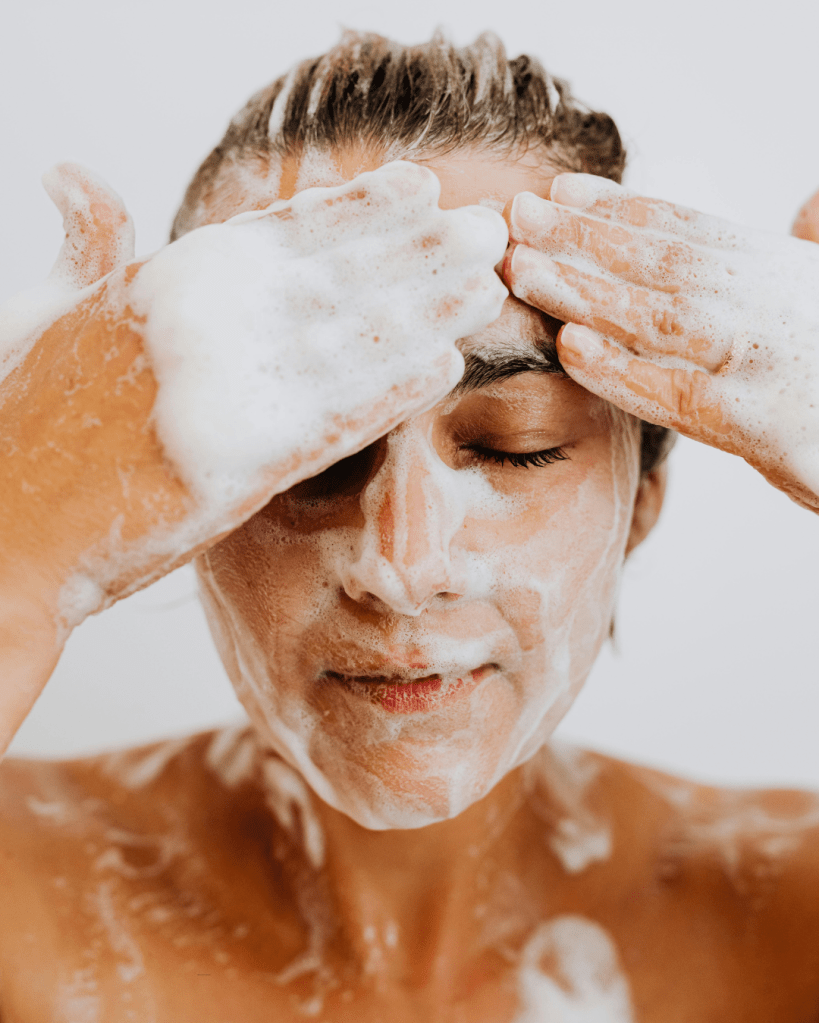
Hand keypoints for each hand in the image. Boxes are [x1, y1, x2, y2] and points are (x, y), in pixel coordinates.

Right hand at [1, 160, 507, 630]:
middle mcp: (194, 320)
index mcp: (159, 280)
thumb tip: (78, 176)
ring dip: (427, 310)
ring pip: (346, 337)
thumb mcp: (41, 314)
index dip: (359, 208)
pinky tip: (447, 367)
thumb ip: (85, 248)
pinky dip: (392, 391)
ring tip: (490, 288)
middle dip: (418, 249)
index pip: (281, 230)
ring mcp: (214, 389)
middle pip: (333, 272)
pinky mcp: (231, 464)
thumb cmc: (11, 425)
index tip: (422, 191)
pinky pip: (332, 420)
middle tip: (492, 230)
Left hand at [502, 174, 818, 511]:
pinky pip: (670, 390)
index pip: (681, 228)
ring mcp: (754, 357)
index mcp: (771, 270)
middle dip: (578, 235)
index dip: (614, 207)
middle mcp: (760, 301)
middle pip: (654, 259)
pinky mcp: (754, 420)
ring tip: (520, 270)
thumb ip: (807, 253)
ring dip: (580, 289)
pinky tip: (569, 347)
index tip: (558, 192)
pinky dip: (618, 369)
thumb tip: (805, 205)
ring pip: (652, 314)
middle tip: (512, 215)